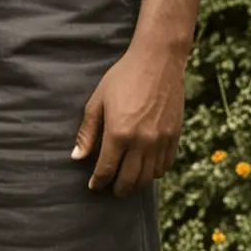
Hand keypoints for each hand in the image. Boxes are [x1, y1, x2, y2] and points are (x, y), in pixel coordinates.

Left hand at [72, 43, 186, 196]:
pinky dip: (154, 173)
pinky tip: (146, 169)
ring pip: (148, 177)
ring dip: (136, 184)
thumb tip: (77, 157)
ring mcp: (160, 140)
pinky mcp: (174, 136)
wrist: (158, 60)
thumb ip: (87, 132)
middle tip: (111, 189)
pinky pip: (164, 166)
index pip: (106, 170)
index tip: (94, 185)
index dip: (98, 182)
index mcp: (118, 133)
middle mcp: (141, 142)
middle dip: (118, 189)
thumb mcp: (98, 101)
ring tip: (128, 182)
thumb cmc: (123, 77)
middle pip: (129, 180)